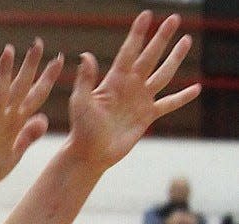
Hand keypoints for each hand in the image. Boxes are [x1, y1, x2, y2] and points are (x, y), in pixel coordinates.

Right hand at [0, 40, 63, 190]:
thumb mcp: (15, 154)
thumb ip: (28, 136)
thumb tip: (43, 119)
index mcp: (14, 123)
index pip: (34, 96)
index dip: (46, 79)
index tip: (59, 59)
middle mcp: (3, 119)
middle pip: (19, 88)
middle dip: (29, 67)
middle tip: (38, 43)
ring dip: (4, 73)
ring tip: (9, 50)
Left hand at [65, 9, 199, 172]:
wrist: (91, 154)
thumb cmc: (82, 129)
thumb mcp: (80, 102)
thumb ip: (85, 79)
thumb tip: (85, 55)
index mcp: (114, 79)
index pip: (129, 51)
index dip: (138, 34)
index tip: (147, 15)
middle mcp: (130, 85)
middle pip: (150, 56)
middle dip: (162, 38)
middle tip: (174, 19)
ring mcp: (141, 99)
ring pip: (163, 74)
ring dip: (175, 58)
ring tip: (186, 40)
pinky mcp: (148, 116)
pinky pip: (169, 104)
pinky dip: (182, 97)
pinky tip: (196, 89)